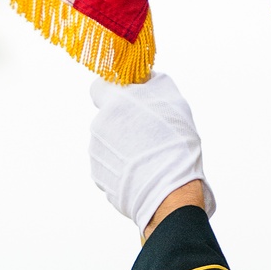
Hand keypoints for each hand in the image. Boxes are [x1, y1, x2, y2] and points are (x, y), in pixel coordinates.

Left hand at [90, 73, 215, 232]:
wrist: (169, 193)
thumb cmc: (175, 144)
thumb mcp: (174, 101)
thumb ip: (154, 82)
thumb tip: (145, 76)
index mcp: (114, 103)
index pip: (100, 86)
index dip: (114, 89)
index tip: (129, 97)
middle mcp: (98, 126)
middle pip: (108, 117)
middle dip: (124, 121)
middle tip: (149, 132)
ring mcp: (96, 154)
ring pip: (108, 142)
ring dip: (124, 145)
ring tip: (149, 156)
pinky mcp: (98, 177)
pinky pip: (109, 165)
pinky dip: (123, 167)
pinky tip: (142, 172)